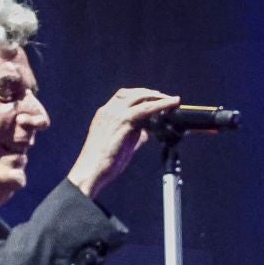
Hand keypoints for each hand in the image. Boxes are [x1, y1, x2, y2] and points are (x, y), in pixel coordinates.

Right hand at [66, 88, 181, 199]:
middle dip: (151, 94)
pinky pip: (145, 109)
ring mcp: (115, 115)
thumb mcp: (119, 144)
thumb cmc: (103, 162)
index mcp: (105, 114)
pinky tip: (170, 106)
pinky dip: (160, 105)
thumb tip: (145, 133)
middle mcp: (109, 111)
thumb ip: (133, 135)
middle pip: (132, 94)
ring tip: (172, 101)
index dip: (140, 95)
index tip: (153, 97)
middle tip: (167, 98)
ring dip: (158, 98)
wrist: (90, 170)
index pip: (123, 96)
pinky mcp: (123, 122)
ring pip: (140, 98)